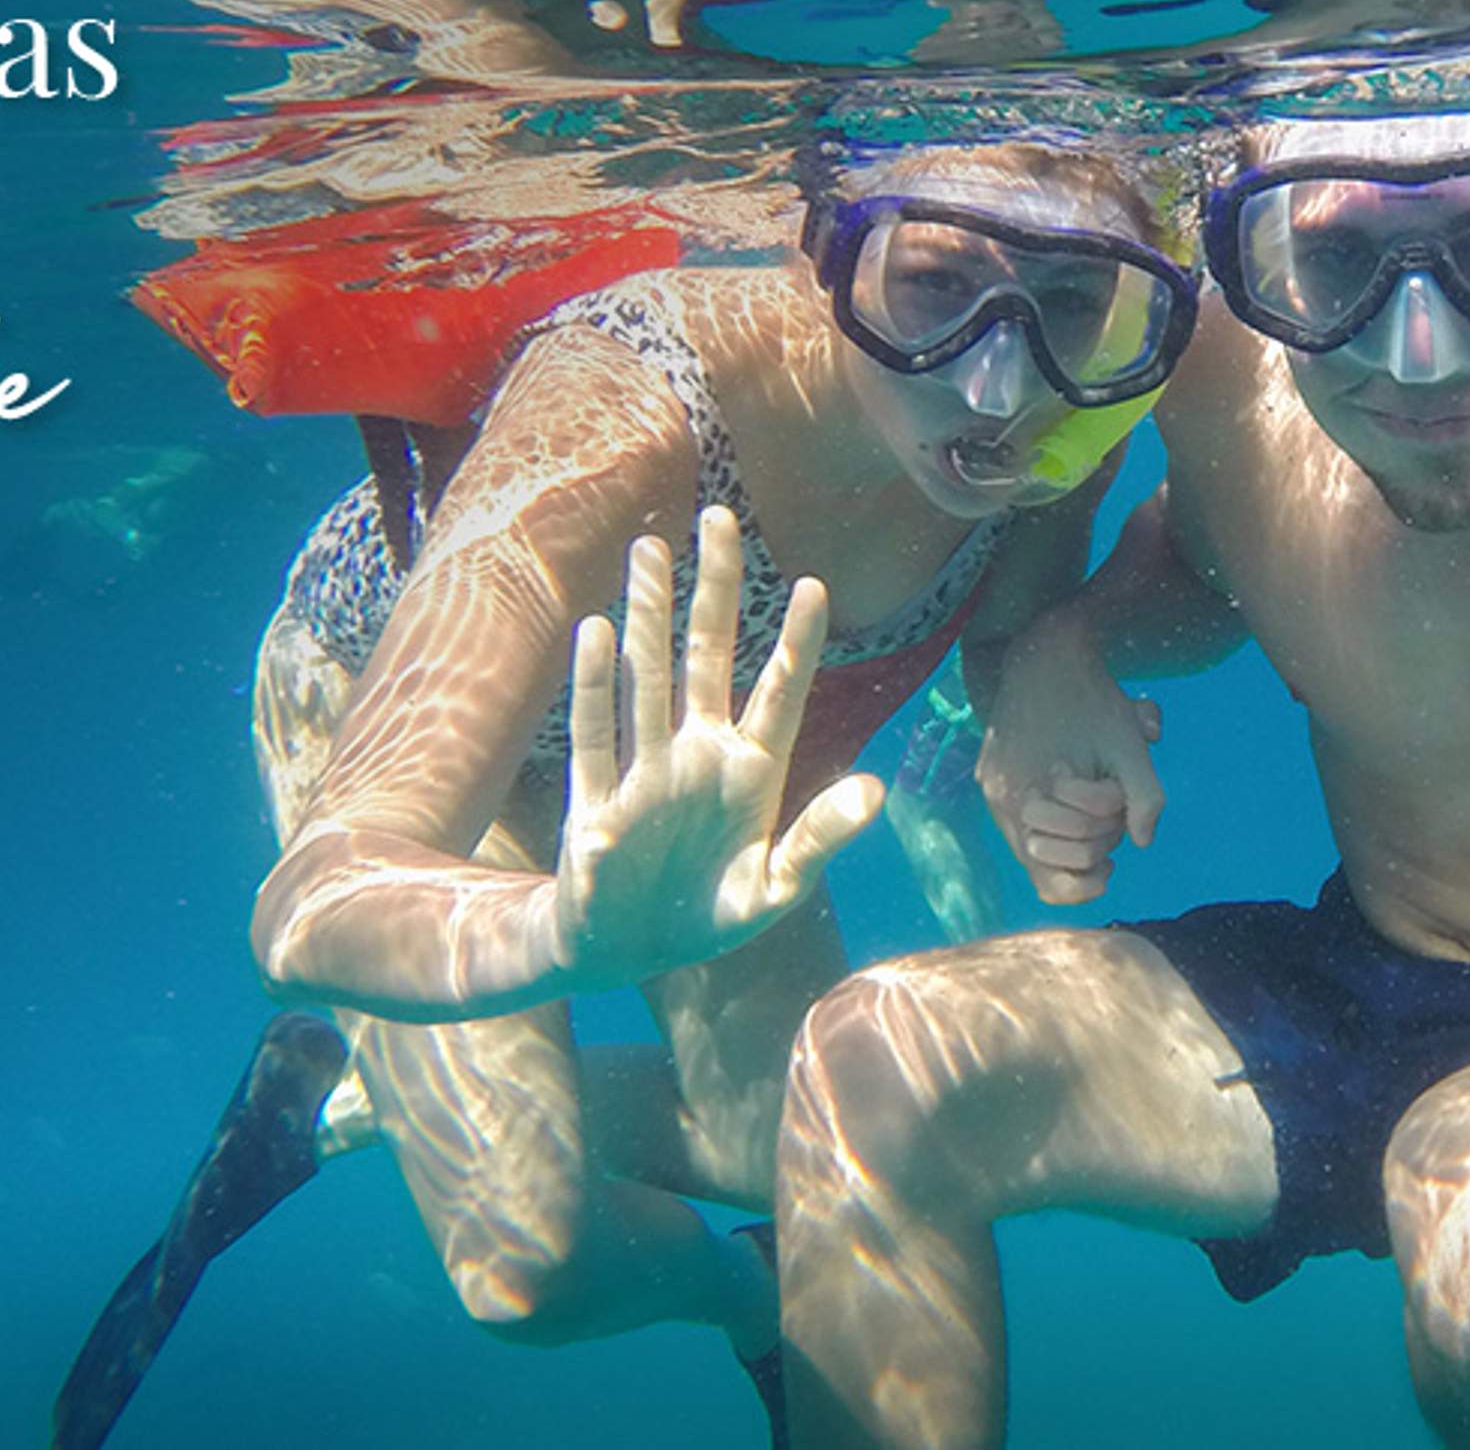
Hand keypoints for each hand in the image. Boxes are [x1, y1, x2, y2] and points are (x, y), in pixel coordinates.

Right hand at [553, 506, 885, 987]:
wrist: (623, 952)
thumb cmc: (704, 918)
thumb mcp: (775, 891)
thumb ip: (819, 840)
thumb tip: (876, 792)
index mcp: (751, 775)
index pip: (781, 693)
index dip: (797, 642)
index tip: (814, 583)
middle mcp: (699, 756)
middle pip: (709, 656)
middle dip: (712, 589)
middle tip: (719, 517)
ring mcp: (647, 771)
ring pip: (648, 677)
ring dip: (647, 615)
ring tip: (650, 550)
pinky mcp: (599, 800)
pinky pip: (597, 735)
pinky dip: (594, 687)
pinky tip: (594, 631)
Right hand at [972, 614, 1163, 905]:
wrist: (1044, 650)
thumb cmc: (1092, 698)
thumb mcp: (1130, 745)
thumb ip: (1145, 796)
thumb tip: (1143, 842)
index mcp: (1026, 797)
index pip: (1053, 882)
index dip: (1091, 875)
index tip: (1116, 853)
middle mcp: (999, 801)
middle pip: (1046, 863)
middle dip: (1088, 844)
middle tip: (1111, 808)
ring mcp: (990, 790)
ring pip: (1033, 843)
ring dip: (1071, 831)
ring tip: (1097, 802)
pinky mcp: (990, 776)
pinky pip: (1022, 818)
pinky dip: (1054, 815)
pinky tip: (1077, 791)